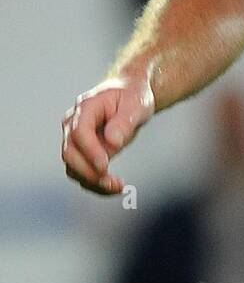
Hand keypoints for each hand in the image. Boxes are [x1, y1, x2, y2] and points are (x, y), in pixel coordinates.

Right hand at [60, 75, 154, 194]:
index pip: (79, 132)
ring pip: (73, 168)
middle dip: (88, 171)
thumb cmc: (131, 96)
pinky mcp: (82, 154)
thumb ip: (124, 121)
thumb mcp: (136, 104)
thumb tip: (112, 141)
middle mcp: (74, 124)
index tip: (105, 166)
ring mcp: (75, 140)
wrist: (128, 96)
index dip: (90, 151)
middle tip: (112, 182)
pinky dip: (96, 185)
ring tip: (117, 187)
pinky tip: (114, 187)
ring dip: (92, 182)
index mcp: (86, 107)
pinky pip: (82, 174)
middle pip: (69, 153)